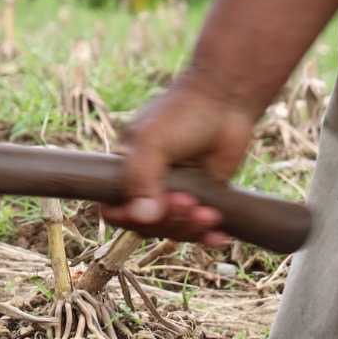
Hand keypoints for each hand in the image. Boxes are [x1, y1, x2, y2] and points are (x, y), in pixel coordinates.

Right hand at [101, 76, 257, 245]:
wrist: (224, 103)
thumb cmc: (180, 114)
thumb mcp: (151, 141)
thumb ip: (141, 178)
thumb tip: (141, 218)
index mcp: (125, 171)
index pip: (113, 210)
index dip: (129, 218)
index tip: (151, 210)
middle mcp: (147, 186)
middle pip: (147, 225)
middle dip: (169, 221)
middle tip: (188, 202)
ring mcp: (175, 194)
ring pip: (174, 230)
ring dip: (191, 228)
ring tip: (209, 213)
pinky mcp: (203, 199)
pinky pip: (200, 229)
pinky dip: (208, 236)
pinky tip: (220, 235)